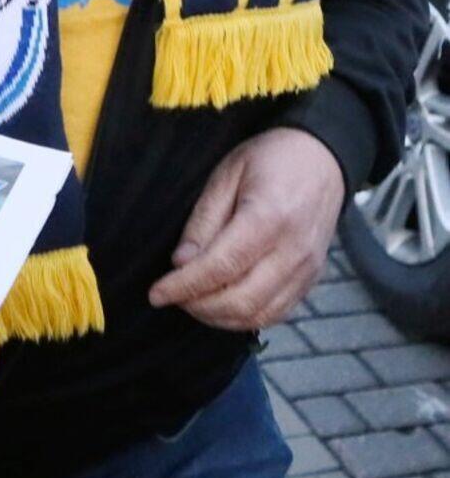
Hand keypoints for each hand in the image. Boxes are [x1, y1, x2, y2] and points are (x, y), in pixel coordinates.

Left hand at [148, 128, 344, 331]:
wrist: (321, 159)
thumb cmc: (269, 160)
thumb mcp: (226, 175)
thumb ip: (203, 222)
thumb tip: (181, 263)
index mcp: (269, 217)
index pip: (220, 267)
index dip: (184, 285)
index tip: (156, 293)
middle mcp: (293, 250)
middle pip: (241, 300)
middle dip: (198, 305)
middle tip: (172, 295)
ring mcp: (307, 270)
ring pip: (258, 315)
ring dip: (218, 317)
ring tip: (192, 301)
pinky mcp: (311, 280)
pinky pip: (276, 314)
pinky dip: (243, 318)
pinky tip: (221, 304)